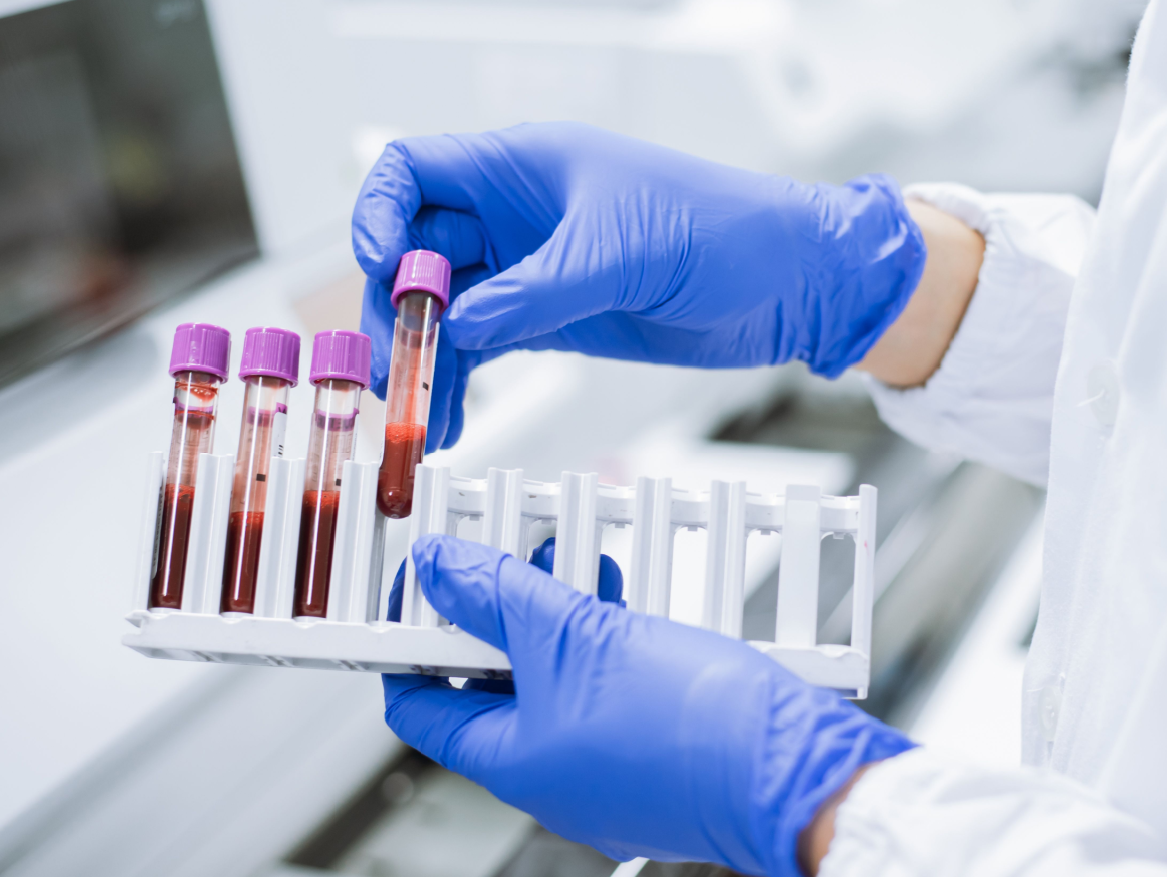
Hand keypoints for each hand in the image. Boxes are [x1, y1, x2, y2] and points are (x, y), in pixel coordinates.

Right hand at [353, 122, 926, 448]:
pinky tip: (450, 419)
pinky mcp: (552, 318)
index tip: (376, 266)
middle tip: (396, 367)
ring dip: (423, 359)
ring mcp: (530, 269)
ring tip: (417, 413)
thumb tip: (460, 325)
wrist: (790, 284)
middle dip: (396, 309)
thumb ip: (534, 292)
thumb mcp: (621, 254)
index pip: (415, 171)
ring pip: (443, 309)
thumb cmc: (727, 229)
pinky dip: (460, 381)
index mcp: (526, 167)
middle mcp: (517, 215)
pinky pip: (482, 346)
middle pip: (416, 251)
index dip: (379, 214)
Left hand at [382, 535, 913, 876]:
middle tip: (499, 553)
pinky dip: (602, 639)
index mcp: (515, 764)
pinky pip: (606, 691)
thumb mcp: (576, 635)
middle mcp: (555, 779)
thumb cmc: (692, 725)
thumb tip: (441, 569)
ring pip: (555, 681)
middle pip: (491, 685)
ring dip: (554, 615)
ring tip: (568, 558)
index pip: (419, 705)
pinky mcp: (657, 753)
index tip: (419, 584)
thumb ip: (501, 595)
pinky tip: (619, 593)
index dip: (407, 638)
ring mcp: (608, 771)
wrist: (795, 767)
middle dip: (495, 610)